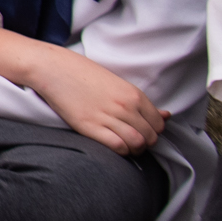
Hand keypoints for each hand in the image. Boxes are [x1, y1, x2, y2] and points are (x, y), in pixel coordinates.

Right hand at [26, 48, 166, 153]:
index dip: (154, 132)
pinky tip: (113, 145)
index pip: (159, 124)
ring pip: (137, 144)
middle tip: (135, 141)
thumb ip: (142, 102)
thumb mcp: (118, 84)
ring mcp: (108, 117)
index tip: (144, 131)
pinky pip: (117, 146)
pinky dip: (120, 151)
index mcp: (134, 94)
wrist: (54, 69)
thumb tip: (166, 115)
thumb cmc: (84, 75)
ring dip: (135, 150)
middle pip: (150, 136)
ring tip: (126, 146)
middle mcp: (125, 106)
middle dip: (146, 143)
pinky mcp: (90, 126)